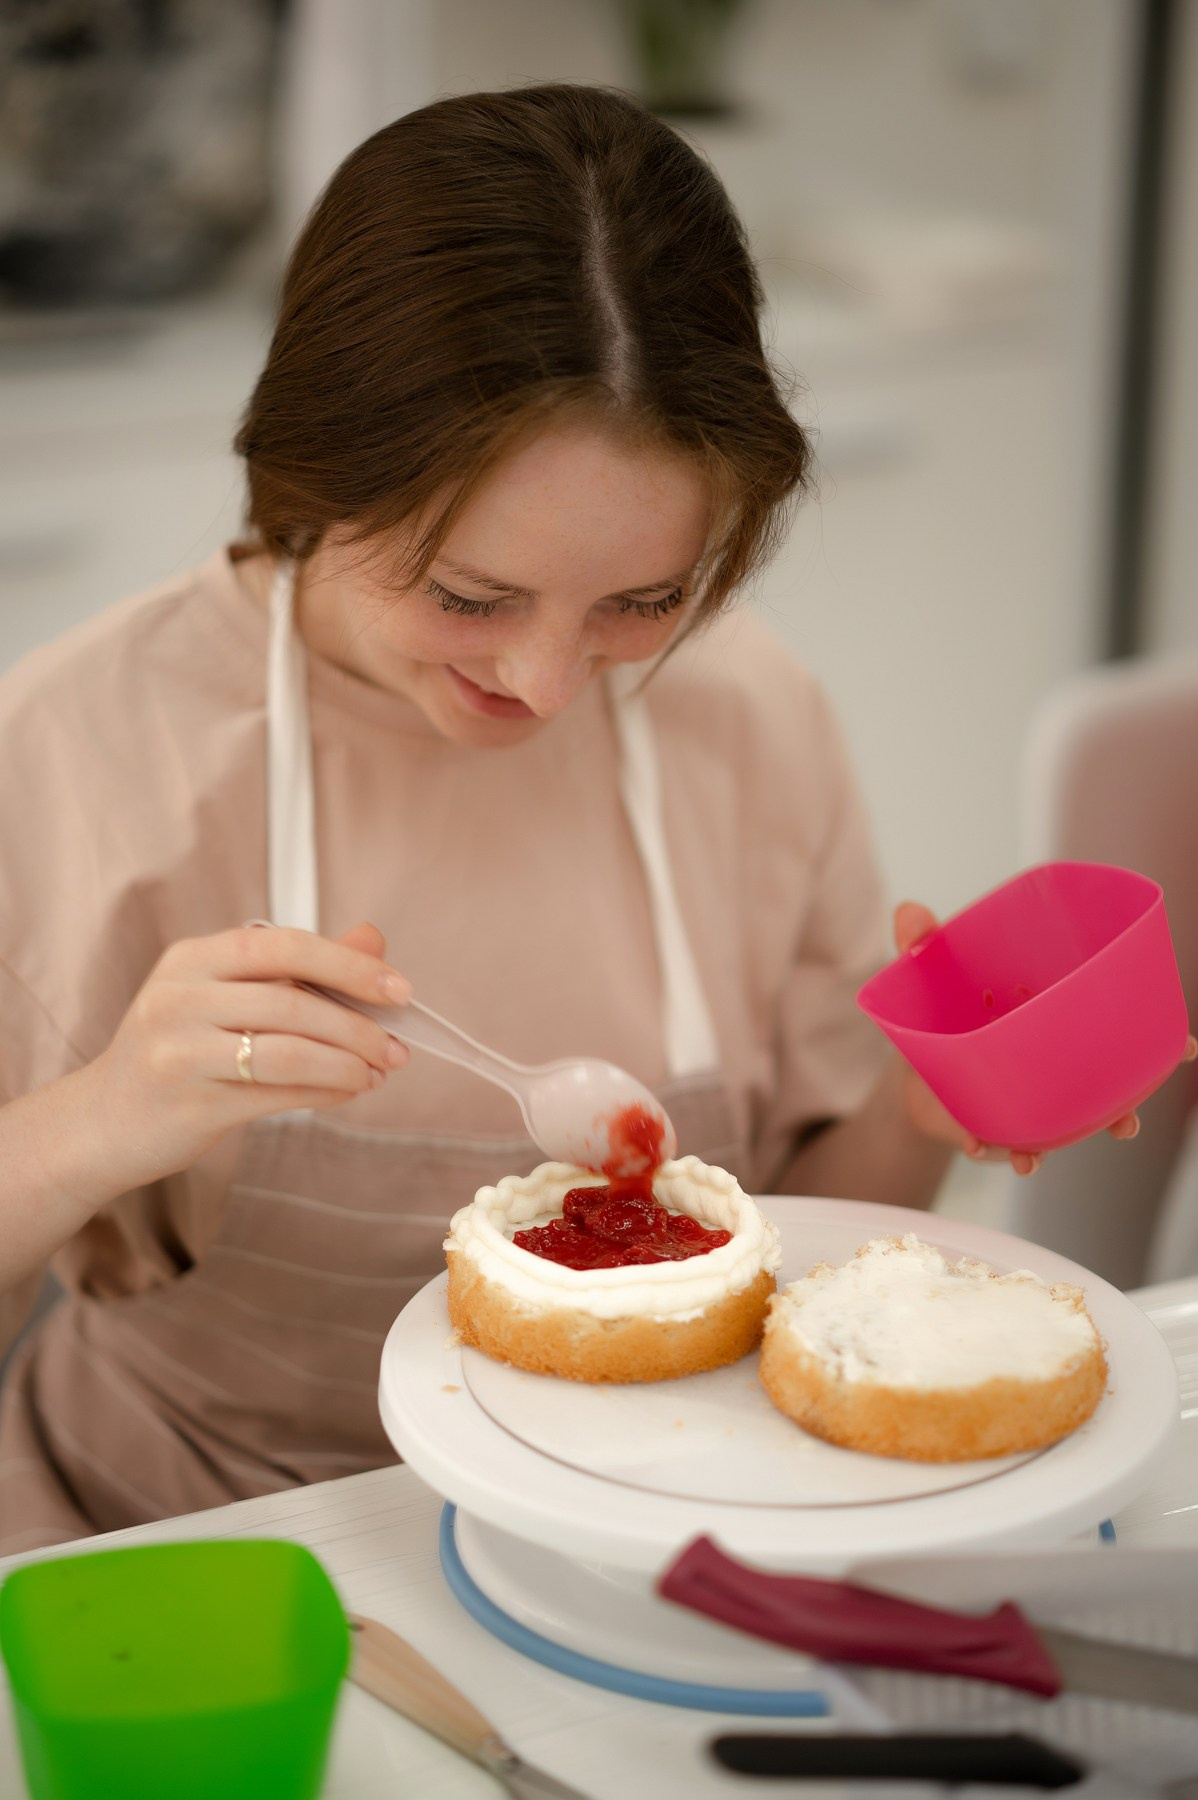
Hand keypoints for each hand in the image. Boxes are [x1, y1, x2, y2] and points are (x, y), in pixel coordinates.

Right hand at [78, 921, 410, 1193]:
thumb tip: (373, 939)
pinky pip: (275, 1095)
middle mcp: (179, 997)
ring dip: (347, 1064)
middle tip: (398, 1046)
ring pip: (288, 1052)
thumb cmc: (178, 1052)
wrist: (100, 1122)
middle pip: (292, 1000)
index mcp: (192, 959)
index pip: (283, 946)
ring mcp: (179, 1051)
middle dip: (358, 1025)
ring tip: (379, 1072)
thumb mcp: (224, 996)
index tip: (399, 989)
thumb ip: (298, 968)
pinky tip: (347, 1091)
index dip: (348, 964)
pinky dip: (323, 1093)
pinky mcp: (189, 1103)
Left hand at [892, 901, 1196, 1177]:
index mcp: (1049, 1022)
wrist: (907, 1061)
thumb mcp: (931, 972)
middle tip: (1125, 1123)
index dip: (1157, 1045)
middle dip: (1119, 1112)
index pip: (1114, 1032)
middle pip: (1099, 1095)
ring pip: (1053, 1130)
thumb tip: (908, 912)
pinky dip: (988, 1147)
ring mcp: (1020, 1101)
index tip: (1187, 1048)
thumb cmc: (938, 1009)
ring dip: (1049, 1146)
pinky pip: (995, 1143)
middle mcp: (1047, 1068)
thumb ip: (922, 942)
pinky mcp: (985, 1123)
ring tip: (1033, 1158)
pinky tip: (978, 1144)